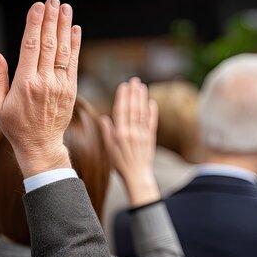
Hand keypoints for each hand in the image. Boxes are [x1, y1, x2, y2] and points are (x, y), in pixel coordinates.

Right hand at [0, 0, 79, 177]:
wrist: (40, 145)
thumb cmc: (15, 125)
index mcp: (24, 83)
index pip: (30, 46)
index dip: (35, 23)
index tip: (37, 6)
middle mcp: (44, 82)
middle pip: (48, 43)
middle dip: (51, 19)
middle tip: (53, 1)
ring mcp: (60, 86)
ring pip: (63, 50)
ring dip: (65, 27)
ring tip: (65, 8)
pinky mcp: (71, 90)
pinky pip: (74, 63)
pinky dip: (75, 45)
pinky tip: (75, 29)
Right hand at [100, 77, 160, 206]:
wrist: (137, 176)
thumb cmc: (120, 164)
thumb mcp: (109, 149)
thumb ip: (107, 132)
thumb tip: (104, 118)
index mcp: (119, 134)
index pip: (121, 111)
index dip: (122, 98)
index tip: (123, 86)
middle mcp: (131, 133)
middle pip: (133, 109)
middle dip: (133, 93)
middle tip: (134, 81)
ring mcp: (142, 135)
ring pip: (142, 113)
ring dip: (142, 99)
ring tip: (142, 86)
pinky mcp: (150, 138)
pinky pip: (151, 123)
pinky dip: (152, 112)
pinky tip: (151, 102)